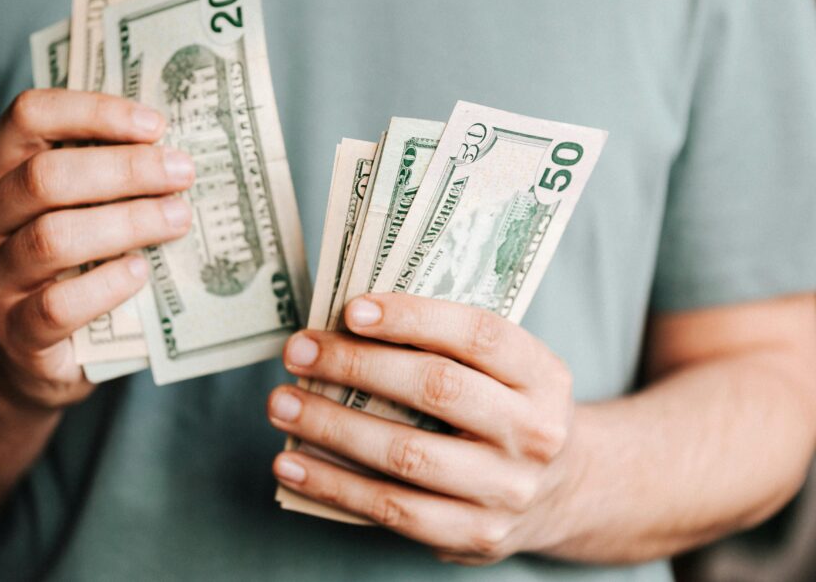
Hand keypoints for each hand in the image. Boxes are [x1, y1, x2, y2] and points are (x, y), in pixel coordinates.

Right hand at [0, 90, 193, 407]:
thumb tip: (176, 149)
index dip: (93, 112)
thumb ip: (104, 177)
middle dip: (124, 170)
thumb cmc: (65, 267)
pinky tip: (140, 273)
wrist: (24, 356)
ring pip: (52, 238)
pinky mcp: (14, 334)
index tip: (155, 125)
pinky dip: (106, 285)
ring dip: (125, 223)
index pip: (28, 117)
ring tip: (177, 219)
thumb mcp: (72, 211)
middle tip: (182, 174)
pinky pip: (57, 305)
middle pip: (44, 177)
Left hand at [268, 293, 576, 564]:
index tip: (351, 310)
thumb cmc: (505, 409)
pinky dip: (333, 485)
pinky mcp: (475, 535)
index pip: (478, 335)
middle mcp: (534, 432)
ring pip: (406, 454)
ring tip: (281, 404)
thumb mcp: (505, 370)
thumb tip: (345, 324)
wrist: (562, 492)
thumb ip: (446, 345)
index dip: (412, 317)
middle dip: (356, 366)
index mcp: (543, 375)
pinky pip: (392, 510)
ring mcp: (506, 490)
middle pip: (437, 389)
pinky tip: (292, 464)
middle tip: (298, 351)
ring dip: (331, 427)